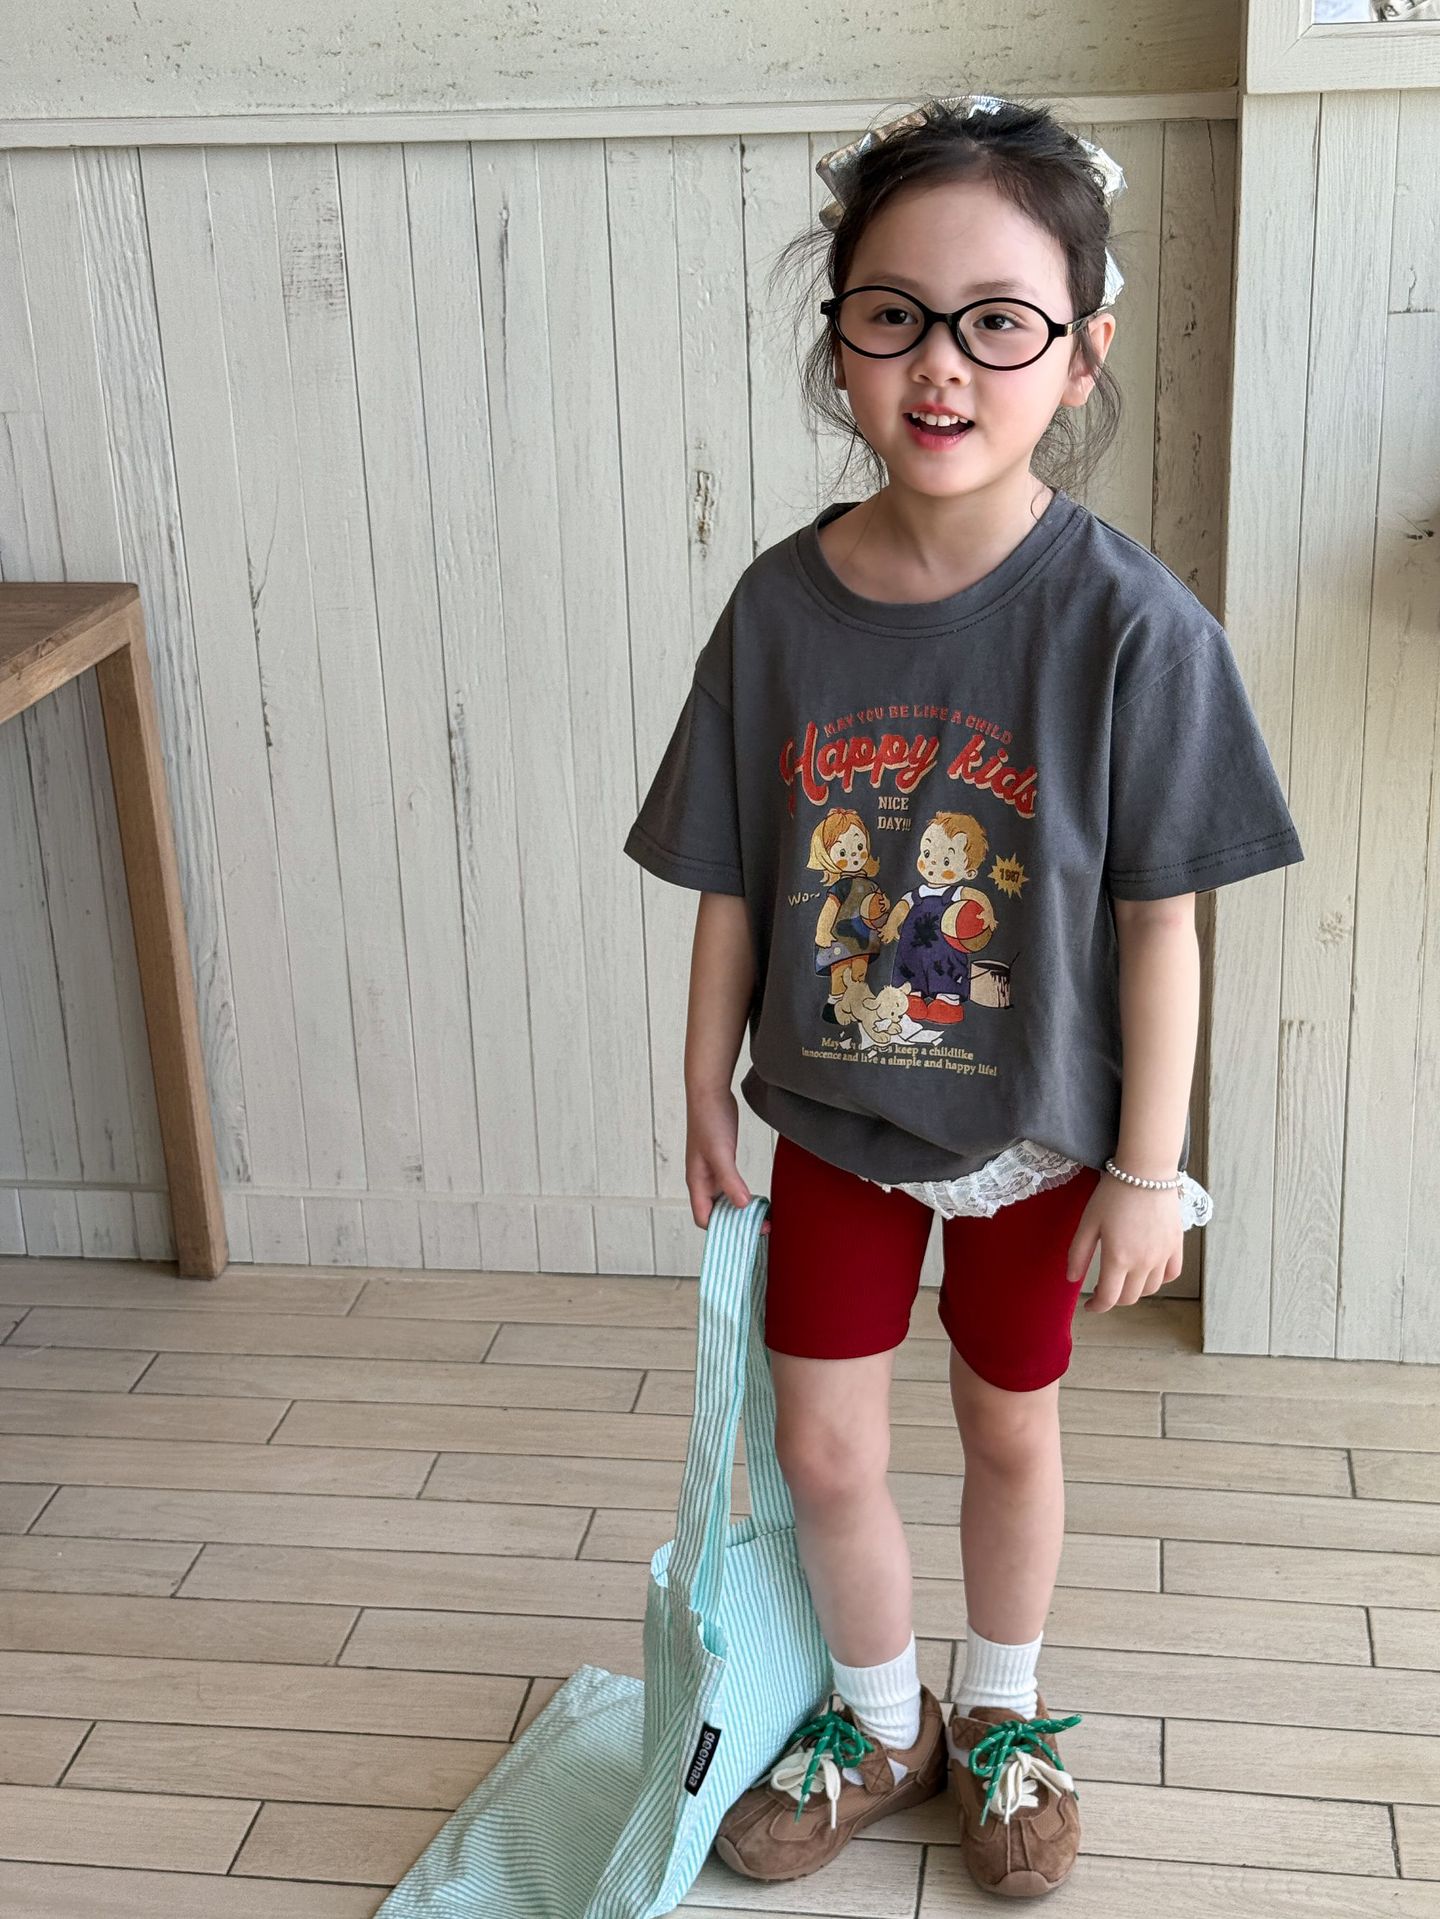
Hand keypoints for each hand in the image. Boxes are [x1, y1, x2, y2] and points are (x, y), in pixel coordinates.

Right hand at [685, 1087, 769, 1234]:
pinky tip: (757, 1197)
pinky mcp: (722, 1161)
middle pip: (717, 1213)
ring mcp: (712, 1171)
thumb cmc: (708, 1120)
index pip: (704, 1217)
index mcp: (697, 1181)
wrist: (710, 1092)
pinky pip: (732, 1186)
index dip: (721, 1229)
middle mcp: (703, 1180)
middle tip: (762, 1227)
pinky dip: (743, 1195)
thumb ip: (730, 1180)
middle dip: (736, 1223)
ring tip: (763, 1216)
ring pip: (725, 1200)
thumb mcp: (720, 1153)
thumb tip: (742, 1206)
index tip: (745, 1234)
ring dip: (742, 1210)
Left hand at [1067, 1174, 1182, 1312]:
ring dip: (1135, 1291)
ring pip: (1151, 1289)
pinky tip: (1148, 1272)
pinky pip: (1171, 1274)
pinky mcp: (1176, 1245)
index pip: (1109, 1299)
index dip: (1097, 1307)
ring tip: (1124, 1280)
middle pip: (1130, 1297)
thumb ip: (1078, 1253)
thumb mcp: (1088, 1222)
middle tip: (1104, 1290)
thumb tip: (1072, 1279)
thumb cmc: (1112, 1194)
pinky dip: (1159, 1280)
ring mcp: (1163, 1255)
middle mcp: (1143, 1262)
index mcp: (1118, 1258)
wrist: (1146, 1171)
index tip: (1089, 1306)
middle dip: (1114, 1299)